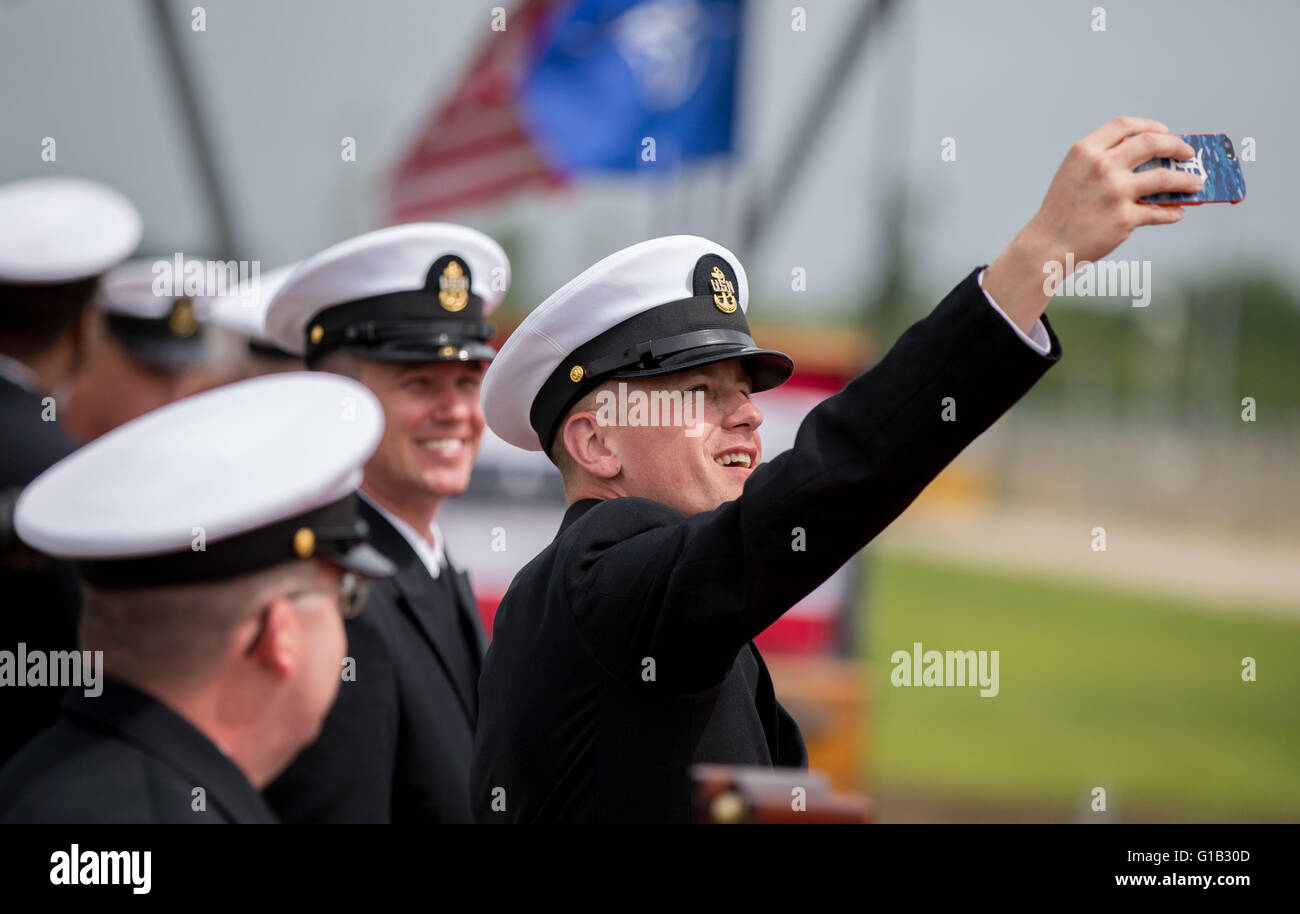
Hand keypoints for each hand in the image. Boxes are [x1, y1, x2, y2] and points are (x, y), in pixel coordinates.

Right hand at [984, 116, 1202, 332]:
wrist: (1047, 245)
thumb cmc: (1061, 211)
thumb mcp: (1072, 174)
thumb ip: (1100, 160)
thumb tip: (1146, 160)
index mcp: (1085, 152)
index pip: (1125, 126)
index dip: (1149, 126)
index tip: (1164, 132)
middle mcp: (1102, 167)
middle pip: (1152, 143)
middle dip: (1177, 146)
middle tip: (1187, 154)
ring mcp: (1115, 192)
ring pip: (1165, 178)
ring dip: (1186, 180)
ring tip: (1196, 183)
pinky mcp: (1125, 218)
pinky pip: (1159, 212)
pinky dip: (1172, 213)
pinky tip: (1176, 212)